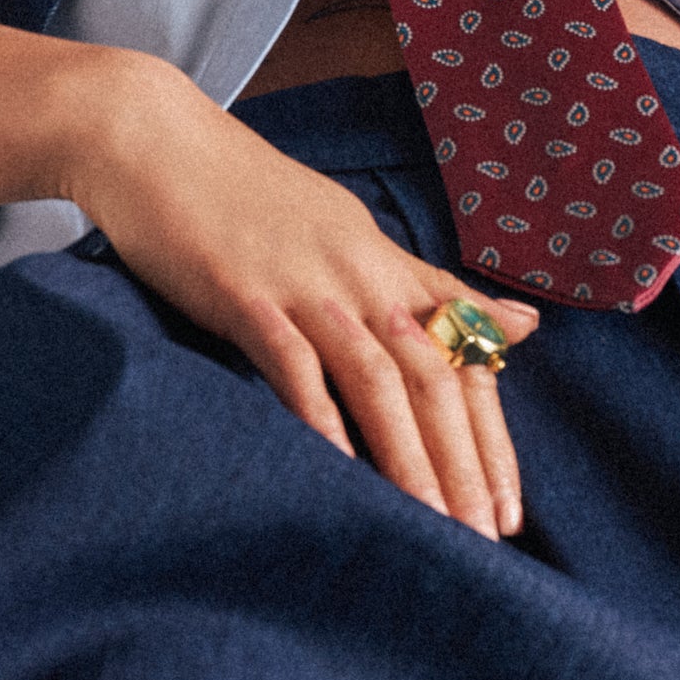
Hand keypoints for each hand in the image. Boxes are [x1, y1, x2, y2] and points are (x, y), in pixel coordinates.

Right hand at [70, 52, 541, 539]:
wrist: (154, 139)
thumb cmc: (246, 195)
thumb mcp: (349, 233)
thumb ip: (430, 288)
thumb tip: (525, 325)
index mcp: (384, 263)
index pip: (462, 354)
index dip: (490, 435)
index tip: (509, 510)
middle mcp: (359, 273)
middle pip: (432, 375)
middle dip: (464, 463)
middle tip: (486, 539)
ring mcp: (303, 282)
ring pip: (376, 377)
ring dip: (410, 456)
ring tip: (433, 526)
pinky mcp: (243, 292)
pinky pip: (293, 363)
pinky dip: (321, 419)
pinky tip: (342, 474)